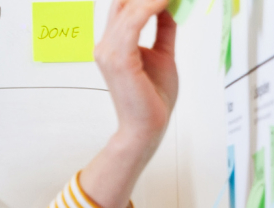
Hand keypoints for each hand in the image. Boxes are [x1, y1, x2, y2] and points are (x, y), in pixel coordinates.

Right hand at [95, 0, 178, 146]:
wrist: (146, 128)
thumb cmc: (152, 99)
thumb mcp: (162, 55)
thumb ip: (163, 30)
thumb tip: (168, 8)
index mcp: (112, 46)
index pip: (123, 7)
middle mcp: (105, 47)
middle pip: (122, 2)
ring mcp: (109, 53)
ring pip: (130, 8)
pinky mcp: (120, 60)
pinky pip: (135, 22)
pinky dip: (152, 6)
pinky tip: (166, 0)